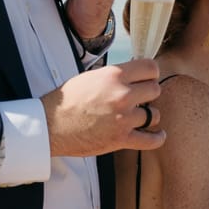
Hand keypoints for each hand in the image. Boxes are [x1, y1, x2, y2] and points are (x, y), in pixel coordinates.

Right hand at [42, 59, 163, 156]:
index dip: (150, 73)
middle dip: (149, 93)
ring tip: (140, 117)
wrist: (51, 125)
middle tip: (140, 98)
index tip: (146, 79)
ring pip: (155, 114)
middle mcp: (122, 95)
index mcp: (114, 75)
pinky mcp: (121, 139)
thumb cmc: (68, 100)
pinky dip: (157, 137)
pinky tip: (157, 134)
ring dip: (149, 116)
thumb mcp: (91, 77)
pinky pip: (152, 140)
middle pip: (155, 90)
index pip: (151, 68)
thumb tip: (134, 76)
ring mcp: (124, 119)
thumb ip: (115, 76)